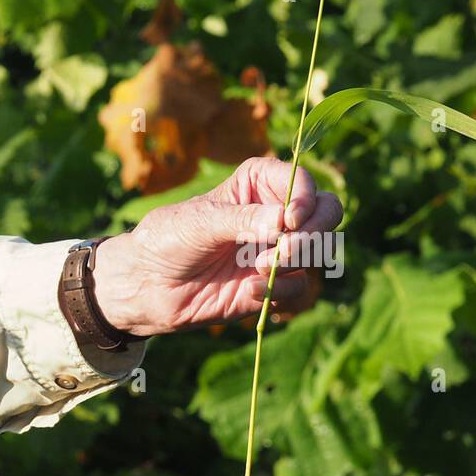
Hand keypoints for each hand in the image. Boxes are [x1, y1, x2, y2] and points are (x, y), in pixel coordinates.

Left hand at [92, 157, 342, 336]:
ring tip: (257, 271)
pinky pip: (299, 289)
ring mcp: (277, 251)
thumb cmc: (167, 239)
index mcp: (258, 185)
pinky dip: (279, 293)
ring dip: (295, 263)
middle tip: (284, 250)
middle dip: (314, 233)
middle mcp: (275, 215)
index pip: (302, 181)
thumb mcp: (199, 222)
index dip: (306, 198)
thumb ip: (242, 220)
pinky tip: (248, 292)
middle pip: (326, 213)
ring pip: (319, 252)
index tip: (290, 219)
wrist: (149, 286)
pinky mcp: (273, 285)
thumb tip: (284, 221)